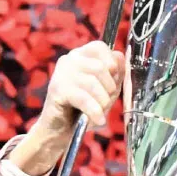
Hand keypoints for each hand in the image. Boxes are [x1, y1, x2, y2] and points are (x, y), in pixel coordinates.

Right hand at [10, 41, 124, 175]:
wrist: (60, 128)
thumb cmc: (84, 107)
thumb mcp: (105, 90)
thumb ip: (115, 73)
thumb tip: (120, 57)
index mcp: (81, 55)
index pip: (99, 47)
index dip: (112, 63)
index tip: (114, 78)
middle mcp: (69, 60)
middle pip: (99, 67)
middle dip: (110, 88)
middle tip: (107, 102)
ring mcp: (61, 73)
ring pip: (92, 82)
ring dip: (102, 101)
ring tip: (101, 112)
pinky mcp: (57, 89)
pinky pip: (83, 98)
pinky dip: (94, 111)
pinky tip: (98, 120)